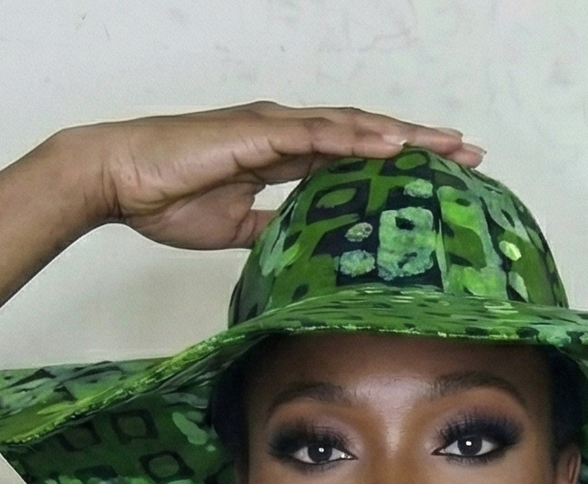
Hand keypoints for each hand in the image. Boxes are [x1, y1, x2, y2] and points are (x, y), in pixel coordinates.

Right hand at [79, 101, 483, 251]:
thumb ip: (271, 230)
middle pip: (364, 134)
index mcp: (281, 152)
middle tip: (468, 154)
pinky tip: (392, 145)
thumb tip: (300, 253)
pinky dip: (357, 138)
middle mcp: (284, 132)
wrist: (119, 179)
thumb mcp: (234, 227)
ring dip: (401, 136)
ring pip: (351, 127)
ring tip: (446, 147)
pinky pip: (317, 133)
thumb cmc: (165, 198)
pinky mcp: (257, 131)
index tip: (439, 174)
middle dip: (418, 144)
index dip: (396, 163)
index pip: (352, 156)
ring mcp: (273, 126)